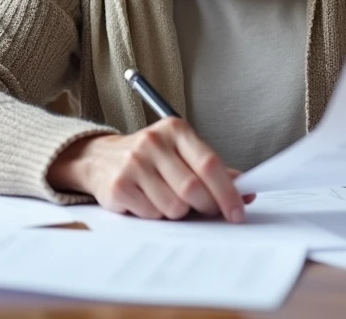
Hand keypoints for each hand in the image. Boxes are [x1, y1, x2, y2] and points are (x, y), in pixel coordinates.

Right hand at [47, 119, 250, 221]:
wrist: (99, 158)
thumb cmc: (149, 158)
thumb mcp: (180, 153)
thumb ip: (212, 170)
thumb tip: (246, 190)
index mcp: (175, 129)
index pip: (210, 164)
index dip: (228, 192)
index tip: (237, 211)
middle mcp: (153, 142)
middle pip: (193, 188)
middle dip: (206, 207)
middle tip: (206, 212)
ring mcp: (134, 163)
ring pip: (174, 206)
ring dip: (178, 213)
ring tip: (167, 199)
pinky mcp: (118, 185)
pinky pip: (152, 214)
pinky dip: (156, 216)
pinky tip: (147, 201)